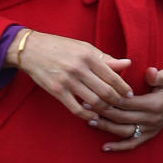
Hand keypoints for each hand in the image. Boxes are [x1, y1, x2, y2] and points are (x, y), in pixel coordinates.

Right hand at [6, 31, 131, 120]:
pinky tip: (93, 116)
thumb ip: (106, 58)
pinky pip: (76, 109)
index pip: (113, 76)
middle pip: (105, 91)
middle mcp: (79, 68)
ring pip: (93, 101)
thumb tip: (127, 63)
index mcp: (89, 56)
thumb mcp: (84, 47)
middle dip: (117, 101)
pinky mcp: (57, 91)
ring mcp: (68, 81)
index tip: (130, 94)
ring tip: (109, 111)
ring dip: (104, 109)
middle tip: (123, 105)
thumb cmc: (61, 46)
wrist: (32, 49)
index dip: (124, 88)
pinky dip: (87, 115)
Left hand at [91, 66, 162, 150]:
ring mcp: (150, 128)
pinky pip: (133, 143)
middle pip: (121, 117)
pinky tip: (105, 147)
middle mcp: (151, 119)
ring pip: (124, 131)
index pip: (127, 103)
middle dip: (102, 112)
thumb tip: (150, 73)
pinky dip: (119, 147)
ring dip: (105, 127)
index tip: (94, 93)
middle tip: (85, 104)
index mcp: (154, 104)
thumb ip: (159, 76)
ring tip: (89, 121)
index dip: (110, 99)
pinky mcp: (150, 133)